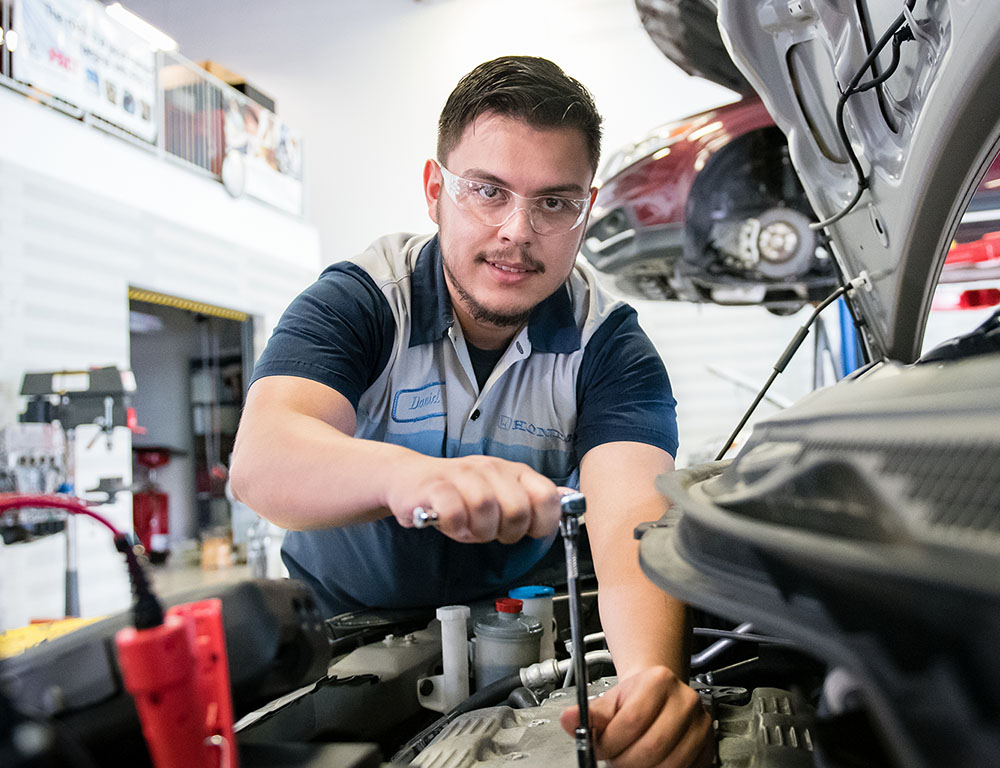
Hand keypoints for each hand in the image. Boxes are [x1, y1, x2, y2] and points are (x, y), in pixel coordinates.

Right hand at [386, 455, 562, 543]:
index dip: (544, 522)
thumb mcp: (499, 493)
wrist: (408, 478)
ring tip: (469, 530)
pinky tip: (450, 525)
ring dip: (479, 531)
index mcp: (513, 471)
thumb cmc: (458, 492)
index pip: (547, 496)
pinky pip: (454, 512)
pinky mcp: (435, 486)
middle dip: (508, 532)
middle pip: (517, 509)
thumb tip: (569, 503)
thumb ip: (529, 500)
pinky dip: (455, 527)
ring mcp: (462, 474)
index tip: (530, 532)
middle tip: (492, 533)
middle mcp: (491, 469)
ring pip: (486, 509)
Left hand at [560, 666, 714, 767]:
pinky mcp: (706, 747)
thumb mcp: (609, 699)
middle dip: (626, 761)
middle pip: (652, 746)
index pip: (633, 721)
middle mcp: (685, 701)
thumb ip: (590, 713)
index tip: (598, 748)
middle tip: (614, 760)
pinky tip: (648, 764)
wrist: (657, 693)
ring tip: (629, 761)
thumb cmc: (634, 697)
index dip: (610, 742)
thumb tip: (568, 720)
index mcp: (659, 681)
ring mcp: (700, 725)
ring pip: (670, 764)